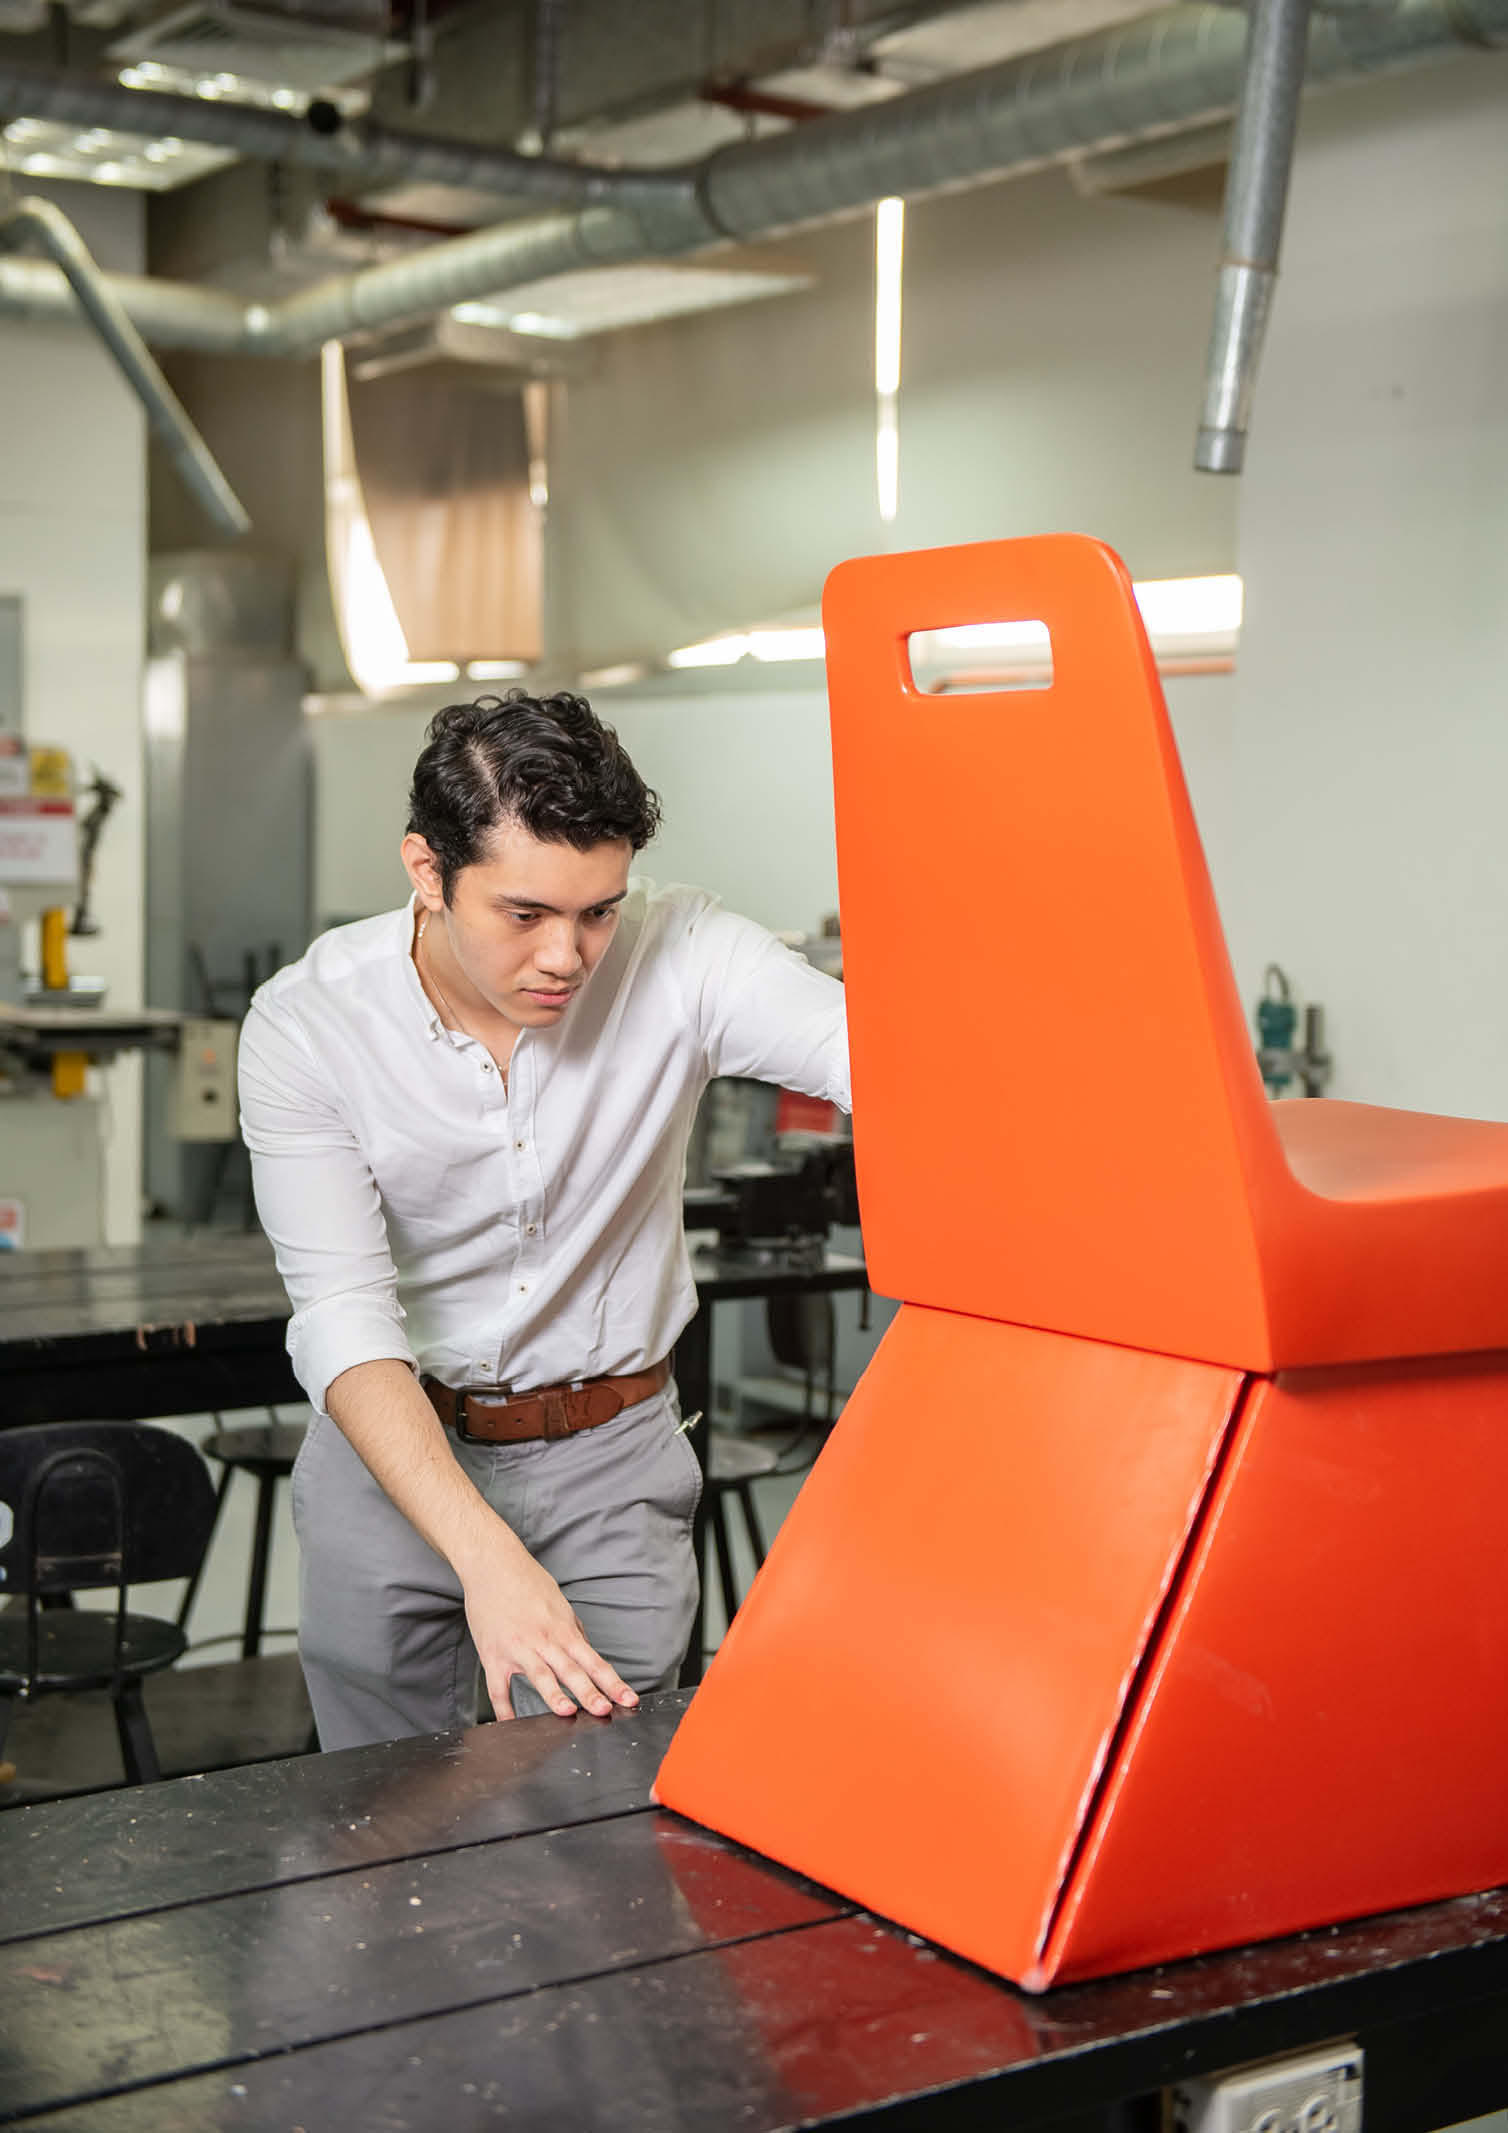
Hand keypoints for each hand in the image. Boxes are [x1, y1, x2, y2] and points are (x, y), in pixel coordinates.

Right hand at [462, 1537, 638, 1721]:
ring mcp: (518, 1648)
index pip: (594, 1661)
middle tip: (605, 1711)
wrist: (492, 1565)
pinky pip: (498, 1688)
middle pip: (572, 1670)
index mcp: (563, 1629)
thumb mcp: (559, 1603)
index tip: (628, 1698)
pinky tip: (510, 1725)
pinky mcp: (493, 1655)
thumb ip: (572, 1631)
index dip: (612, 1682)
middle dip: (590, 1692)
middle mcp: (544, 1640)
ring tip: (568, 1713)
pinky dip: (503, 1708)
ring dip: (554, 1696)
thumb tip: (586, 1652)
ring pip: (539, 1676)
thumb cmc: (527, 1581)